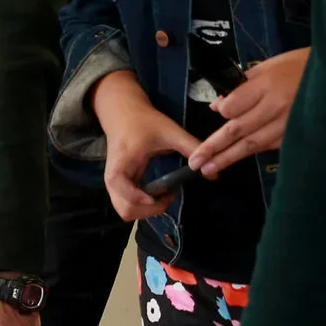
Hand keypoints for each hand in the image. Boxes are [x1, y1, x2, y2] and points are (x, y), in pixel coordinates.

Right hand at [94, 70, 200, 222]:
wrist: (123, 113)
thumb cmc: (144, 121)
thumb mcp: (170, 132)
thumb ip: (192, 148)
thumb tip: (213, 171)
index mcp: (121, 167)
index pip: (129, 199)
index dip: (150, 203)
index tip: (169, 192)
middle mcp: (112, 181)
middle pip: (126, 212)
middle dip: (150, 210)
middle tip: (168, 195)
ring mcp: (113, 185)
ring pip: (126, 212)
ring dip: (146, 210)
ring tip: (163, 195)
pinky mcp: (118, 186)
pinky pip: (127, 205)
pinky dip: (143, 205)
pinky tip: (157, 192)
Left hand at [192, 49, 309, 176]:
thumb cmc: (301, 65)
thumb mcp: (270, 65)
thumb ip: (241, 86)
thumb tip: (217, 106)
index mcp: (267, 85)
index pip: (233, 107)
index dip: (223, 112)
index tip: (219, 112)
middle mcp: (275, 107)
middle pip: (237, 130)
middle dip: (214, 147)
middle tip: (195, 163)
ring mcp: (287, 125)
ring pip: (252, 144)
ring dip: (228, 158)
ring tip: (208, 169)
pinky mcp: (296, 136)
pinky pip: (269, 146)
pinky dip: (252, 153)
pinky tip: (235, 160)